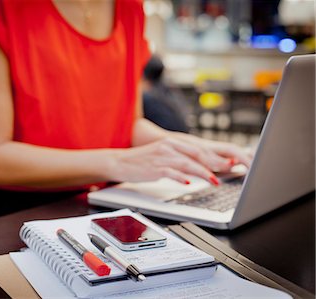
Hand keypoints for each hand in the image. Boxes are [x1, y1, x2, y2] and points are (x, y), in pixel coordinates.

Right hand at [108, 135, 252, 184]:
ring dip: (203, 173)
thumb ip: (179, 159)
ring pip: (187, 164)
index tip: (228, 163)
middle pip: (196, 155)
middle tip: (228, 170)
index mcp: (172, 142)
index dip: (214, 156)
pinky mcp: (154, 168)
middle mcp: (169, 147)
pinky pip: (171, 172)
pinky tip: (188, 183)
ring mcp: (162, 157)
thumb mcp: (162, 155)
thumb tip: (197, 168)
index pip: (198, 149)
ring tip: (214, 181)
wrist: (120, 162)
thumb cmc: (141, 161)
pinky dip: (181, 177)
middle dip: (214, 164)